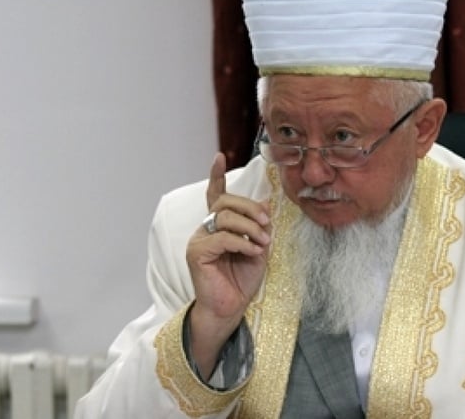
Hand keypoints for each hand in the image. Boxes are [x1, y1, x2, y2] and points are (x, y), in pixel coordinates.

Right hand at [186, 152, 270, 371]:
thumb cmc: (242, 280)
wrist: (230, 308)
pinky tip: (254, 252)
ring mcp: (199, 240)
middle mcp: (205, 229)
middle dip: (249, 207)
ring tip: (263, 242)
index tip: (218, 156)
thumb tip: (266, 204)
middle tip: (266, 222)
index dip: (216, 175)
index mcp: (218, 225)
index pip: (216, 194)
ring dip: (249, 227)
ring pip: (224, 217)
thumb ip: (259, 226)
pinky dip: (243, 243)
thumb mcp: (258, 248)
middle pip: (225, 202)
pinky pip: (222, 237)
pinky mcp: (197, 253)